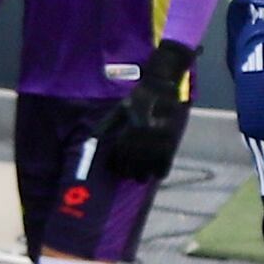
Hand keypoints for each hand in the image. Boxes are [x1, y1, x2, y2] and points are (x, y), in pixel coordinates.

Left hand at [96, 39, 195, 182]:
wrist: (162, 88)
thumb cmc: (137, 99)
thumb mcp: (118, 110)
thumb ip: (105, 127)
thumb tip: (92, 143)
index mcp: (128, 131)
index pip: (118, 159)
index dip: (114, 166)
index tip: (114, 168)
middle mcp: (142, 140)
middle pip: (131, 169)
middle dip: (127, 173)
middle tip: (127, 172)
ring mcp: (158, 143)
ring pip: (147, 172)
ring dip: (142, 175)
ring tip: (140, 174)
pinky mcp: (171, 145)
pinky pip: (163, 168)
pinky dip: (158, 172)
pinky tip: (155, 171)